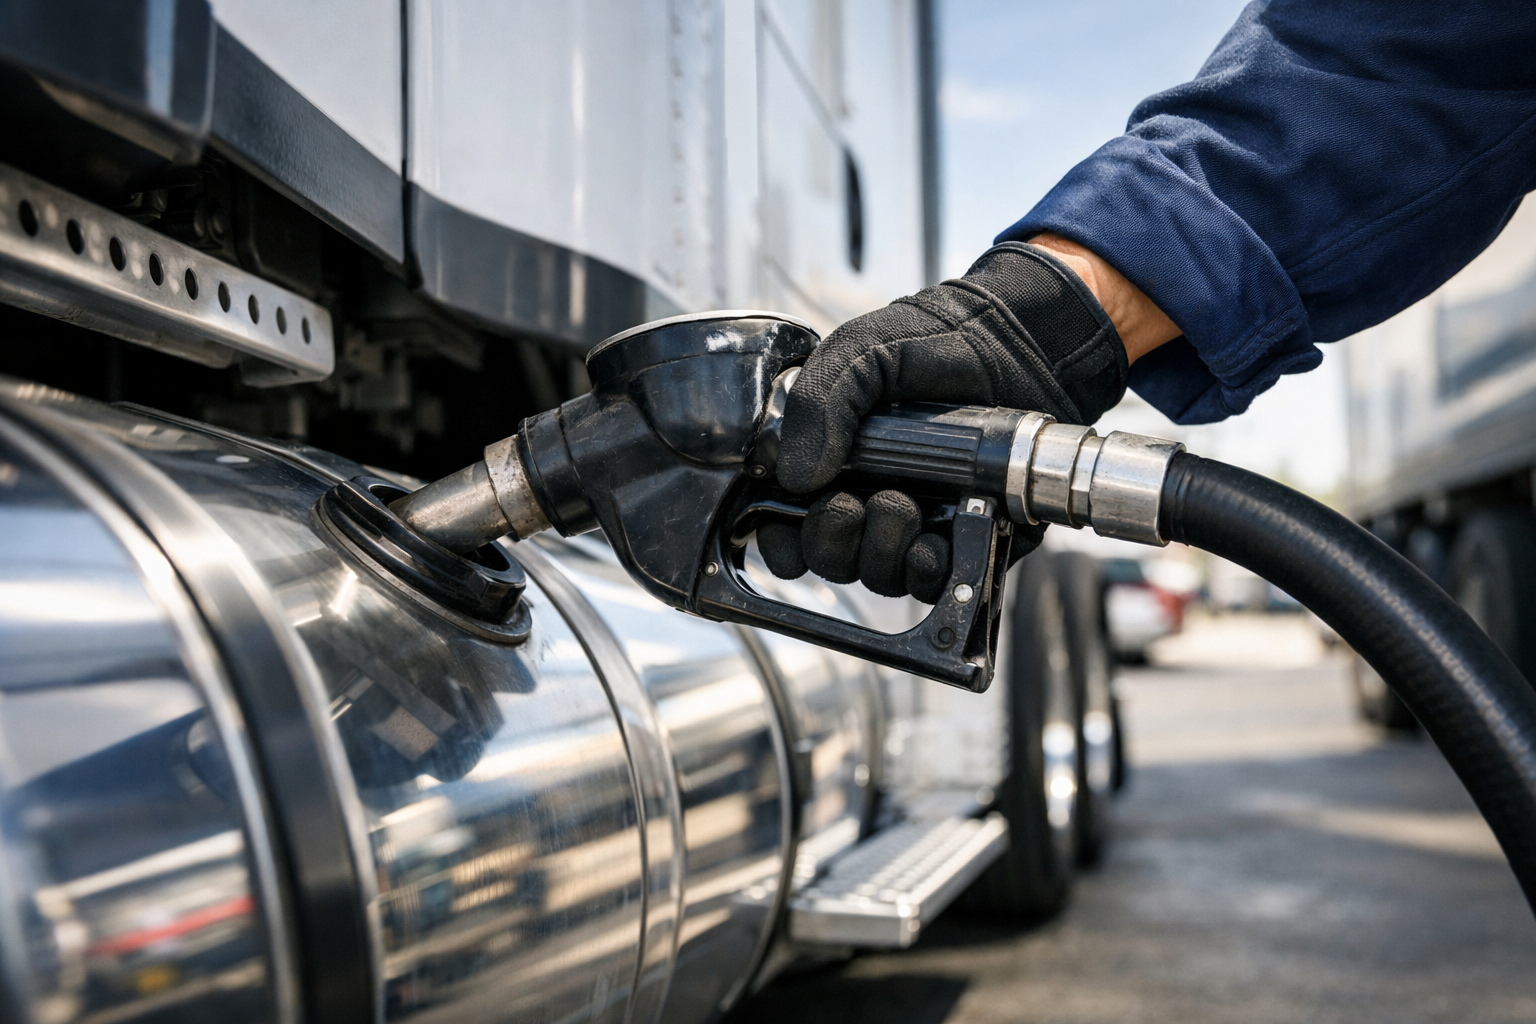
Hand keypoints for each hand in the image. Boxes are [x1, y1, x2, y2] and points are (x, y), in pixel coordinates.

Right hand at [759, 241, 1137, 600]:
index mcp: (829, 465)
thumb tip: (795, 479)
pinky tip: (931, 541)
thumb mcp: (858, 354)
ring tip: (902, 505)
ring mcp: (917, 525)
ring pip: (878, 576)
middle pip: (829, 560)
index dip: (780, 537)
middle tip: (854, 502)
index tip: (786, 520)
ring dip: (881, 552)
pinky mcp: (967, 538)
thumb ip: (817, 403)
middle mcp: (868, 501)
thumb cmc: (932, 343)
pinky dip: (928, 570)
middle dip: (833, 541)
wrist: (1016, 343)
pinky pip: (938, 583)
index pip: (784, 528)